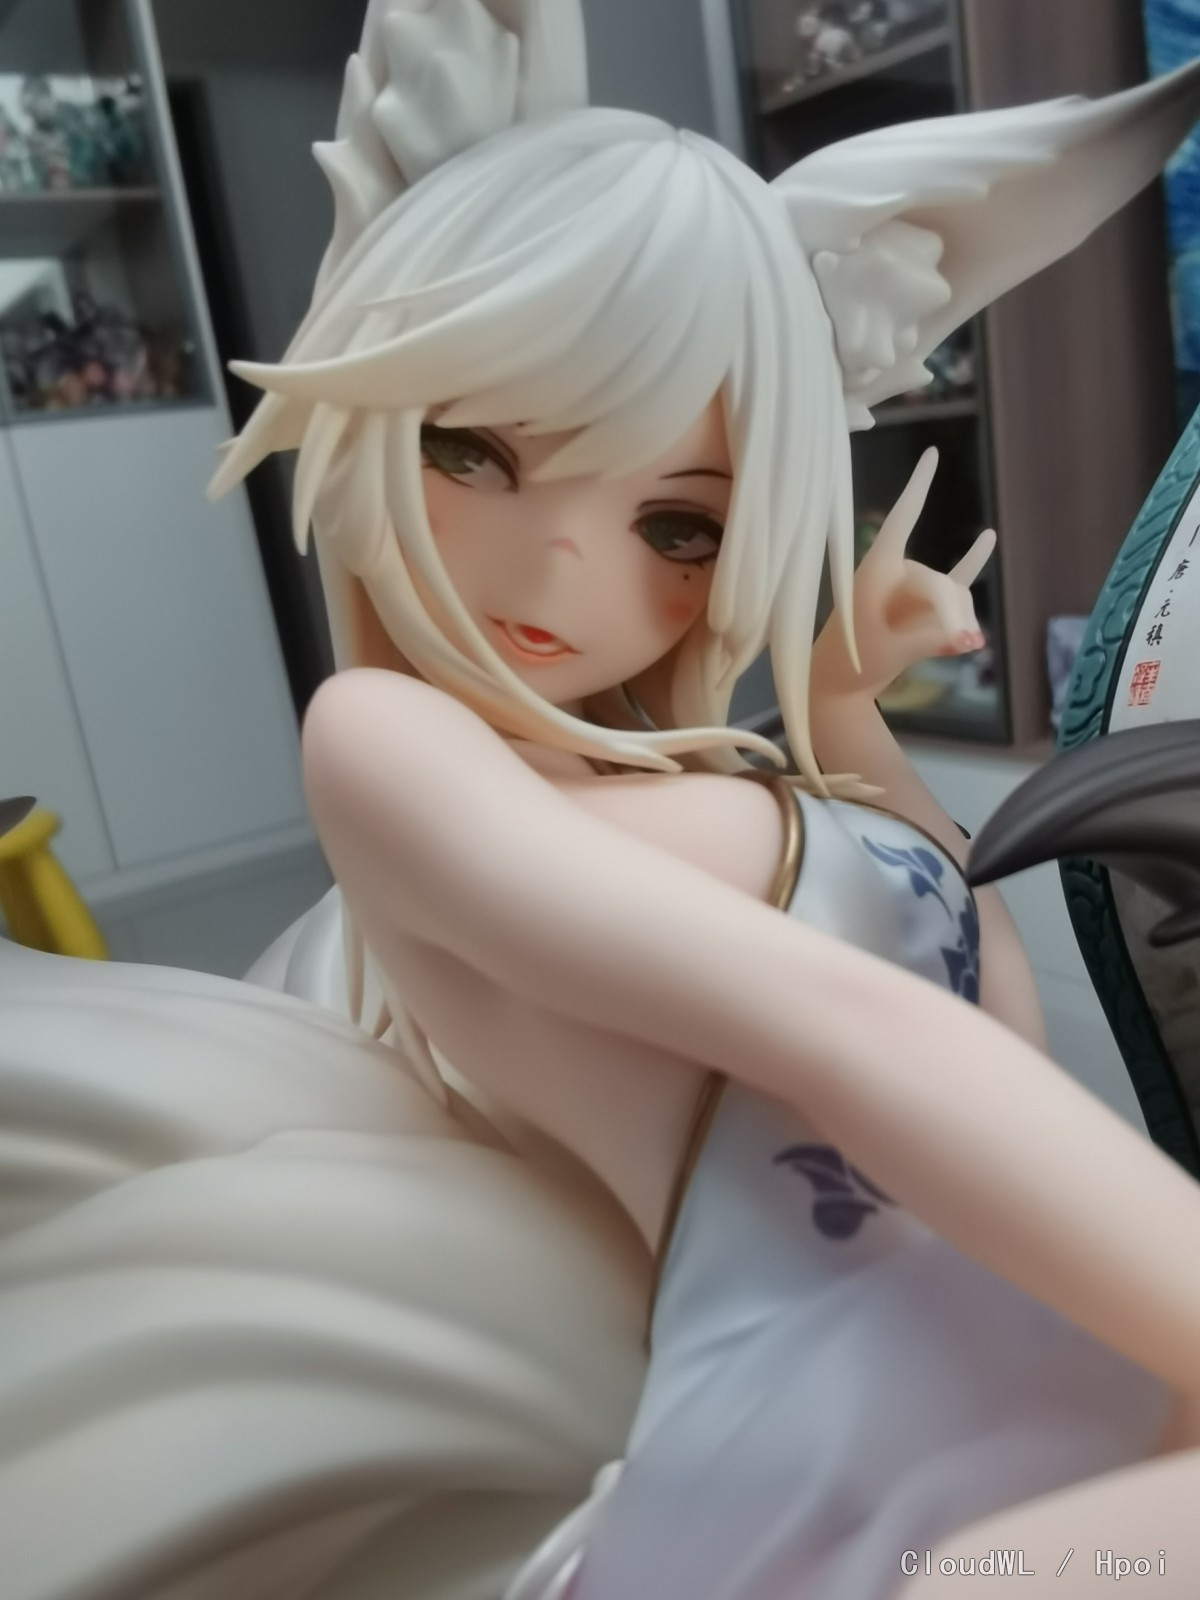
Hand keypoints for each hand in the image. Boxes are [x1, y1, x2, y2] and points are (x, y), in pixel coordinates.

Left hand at [812, 448, 994, 700]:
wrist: (839, 689)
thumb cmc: (853, 665)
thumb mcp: (891, 651)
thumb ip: (934, 639)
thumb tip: (975, 637)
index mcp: (875, 570)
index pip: (903, 519)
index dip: (918, 486)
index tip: (933, 453)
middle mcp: (894, 573)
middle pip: (938, 580)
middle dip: (951, 611)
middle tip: (957, 643)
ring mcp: (910, 589)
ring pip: (951, 594)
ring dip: (960, 618)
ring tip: (959, 646)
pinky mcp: (922, 608)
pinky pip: (954, 583)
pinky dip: (971, 564)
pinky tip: (988, 538)